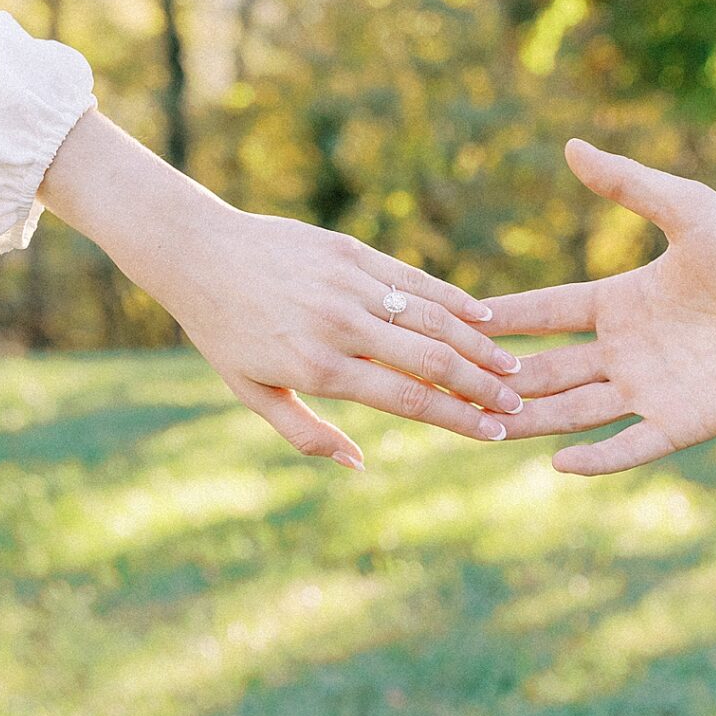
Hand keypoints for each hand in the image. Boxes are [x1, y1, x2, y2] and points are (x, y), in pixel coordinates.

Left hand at [41, 111, 522, 465]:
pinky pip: (414, 278)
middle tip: (519, 405)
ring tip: (511, 368)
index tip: (494, 434)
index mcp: (320, 368)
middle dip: (482, 386)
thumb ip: (307, 434)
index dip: (458, 419)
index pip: (408, 399)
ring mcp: (349, 284)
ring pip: (432, 316)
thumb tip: (358, 464)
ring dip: (479, 345)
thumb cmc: (223, 332)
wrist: (197, 253)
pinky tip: (484, 317)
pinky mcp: (351, 251)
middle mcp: (341, 325)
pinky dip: (453, 299)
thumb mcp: (254, 393)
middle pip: (433, 360)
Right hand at [486, 141, 715, 473]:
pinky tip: (559, 461)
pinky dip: (597, 458)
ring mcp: (651, 390)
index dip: (505, 316)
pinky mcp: (682, 423)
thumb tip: (572, 145)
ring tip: (486, 427)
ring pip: (576, 411)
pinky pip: (631, 446)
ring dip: (534, 419)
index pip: (548, 312)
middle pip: (550, 368)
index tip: (455, 318)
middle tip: (450, 382)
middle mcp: (628, 351)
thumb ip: (629, 185)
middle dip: (503, 377)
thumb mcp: (688, 210)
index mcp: (623, 301)